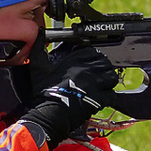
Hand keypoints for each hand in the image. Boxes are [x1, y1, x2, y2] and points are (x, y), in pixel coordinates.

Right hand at [19, 33, 119, 149]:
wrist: (49, 114)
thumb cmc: (45, 93)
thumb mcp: (38, 69)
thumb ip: (39, 50)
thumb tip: (40, 36)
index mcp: (74, 61)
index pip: (93, 52)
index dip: (93, 57)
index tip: (90, 63)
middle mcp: (87, 71)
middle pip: (105, 63)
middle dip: (102, 68)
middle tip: (97, 74)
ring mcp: (94, 85)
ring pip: (111, 77)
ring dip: (108, 80)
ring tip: (102, 84)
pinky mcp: (98, 99)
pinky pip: (112, 94)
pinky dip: (108, 96)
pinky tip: (101, 98)